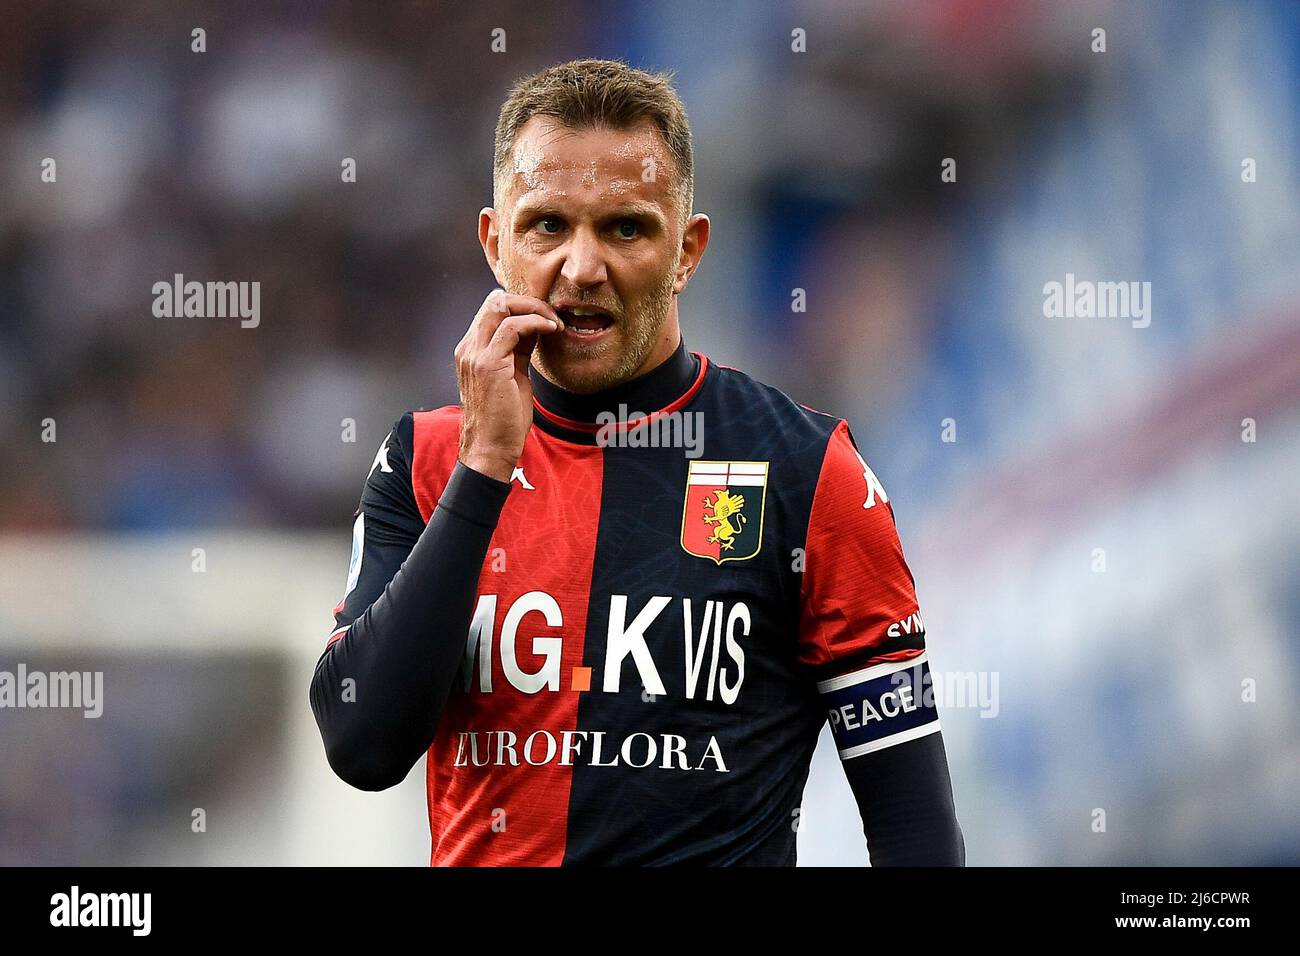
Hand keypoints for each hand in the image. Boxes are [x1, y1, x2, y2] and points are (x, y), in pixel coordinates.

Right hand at [454, 289, 563, 482]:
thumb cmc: (503, 419)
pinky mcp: (487, 364)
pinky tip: (550, 330)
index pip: (493, 310)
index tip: (546, 320)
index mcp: (472, 350)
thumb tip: (534, 330)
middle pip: (494, 301)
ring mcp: (474, 354)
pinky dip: (535, 322)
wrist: (490, 449)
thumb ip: (517, 352)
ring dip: (534, 309)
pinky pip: (512, 327)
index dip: (521, 308)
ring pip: (499, 306)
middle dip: (528, 302)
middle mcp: (468, 348)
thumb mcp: (512, 377)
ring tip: (554, 323)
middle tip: (552, 316)